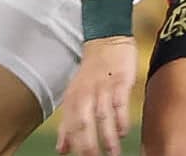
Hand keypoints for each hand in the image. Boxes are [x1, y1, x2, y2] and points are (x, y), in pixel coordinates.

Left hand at [56, 36, 136, 155]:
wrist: (107, 42)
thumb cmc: (91, 73)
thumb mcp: (75, 96)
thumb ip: (68, 124)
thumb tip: (61, 150)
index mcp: (73, 99)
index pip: (70, 126)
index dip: (74, 145)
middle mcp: (86, 94)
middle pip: (84, 123)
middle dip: (88, 145)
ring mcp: (103, 88)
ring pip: (103, 116)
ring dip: (108, 136)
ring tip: (113, 154)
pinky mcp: (120, 81)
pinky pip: (119, 102)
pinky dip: (121, 118)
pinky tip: (124, 132)